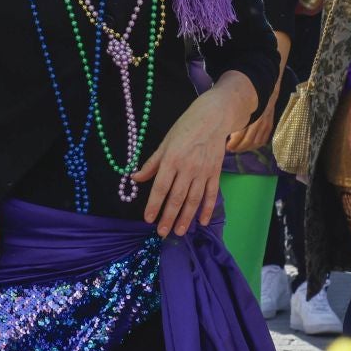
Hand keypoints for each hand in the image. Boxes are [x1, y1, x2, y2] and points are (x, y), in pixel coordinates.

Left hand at [135, 79, 249, 236]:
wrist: (214, 117)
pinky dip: (207, 209)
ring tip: (179, 231)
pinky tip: (202, 221)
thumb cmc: (185, 127)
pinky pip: (211, 194)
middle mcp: (187, 168)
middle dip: (168, 217)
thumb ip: (151, 163)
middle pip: (177, 197)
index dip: (154, 204)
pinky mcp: (215, 173)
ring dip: (186, 217)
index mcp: (171, 160)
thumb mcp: (165, 142)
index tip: (148, 219)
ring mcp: (203, 172)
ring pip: (193, 199)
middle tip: (162, 233)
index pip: (160, 187)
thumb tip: (135, 178)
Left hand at [226, 75, 280, 153]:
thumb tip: (215, 120)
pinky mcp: (269, 122)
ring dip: (246, 147)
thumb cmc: (244, 88)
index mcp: (248, 113)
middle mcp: (259, 119)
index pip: (240, 133)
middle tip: (228, 148)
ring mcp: (266, 121)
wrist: (264, 81)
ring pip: (256, 142)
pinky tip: (247, 146)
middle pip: (248, 140)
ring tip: (236, 149)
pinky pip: (263, 139)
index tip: (224, 144)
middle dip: (237, 146)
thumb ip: (227, 109)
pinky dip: (255, 145)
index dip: (232, 141)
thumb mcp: (233, 96)